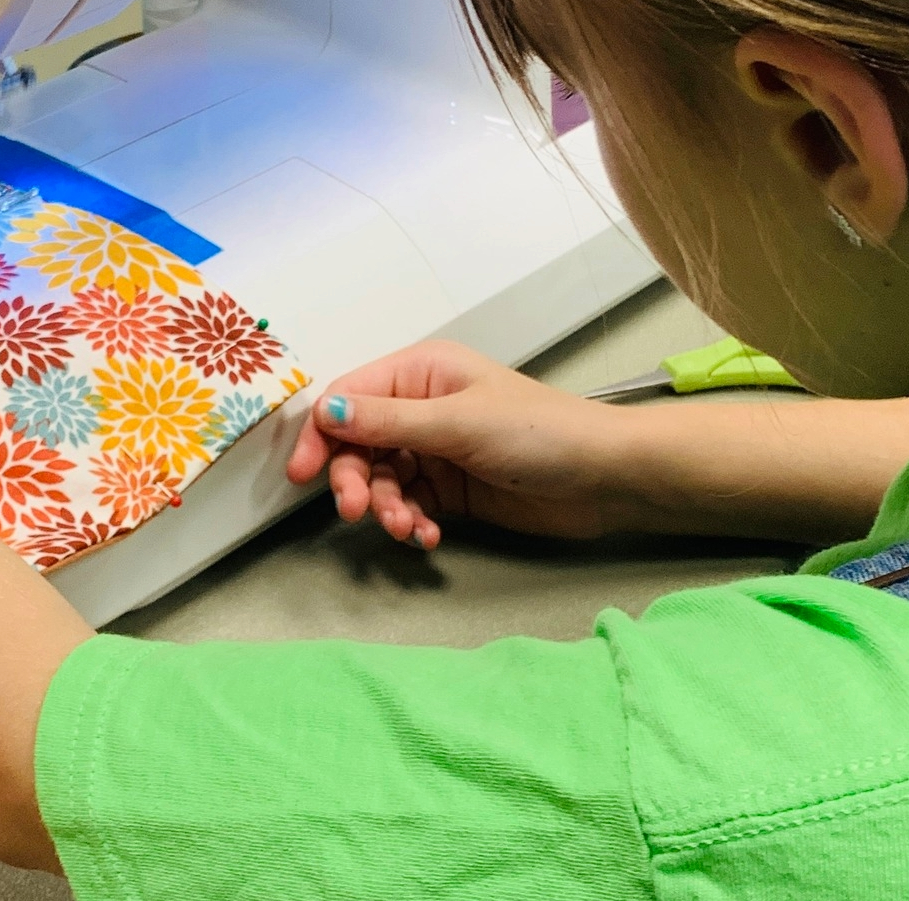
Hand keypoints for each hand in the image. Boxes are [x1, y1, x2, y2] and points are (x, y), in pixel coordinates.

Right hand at [283, 340, 632, 547]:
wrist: (604, 478)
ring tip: (408, 529)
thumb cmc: (538, 433)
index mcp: (421, 372)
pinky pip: (408, 504)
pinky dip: (410, 522)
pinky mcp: (451, 488)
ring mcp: (436, 449)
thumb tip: (324, 409)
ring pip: (382, 479)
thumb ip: (387, 420)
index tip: (304, 475)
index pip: (349, 396)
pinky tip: (428, 537)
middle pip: (359, 443)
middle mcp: (421, 406)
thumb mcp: (457, 424)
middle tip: (360, 513)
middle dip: (356, 480)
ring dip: (387, 507)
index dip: (321, 433)